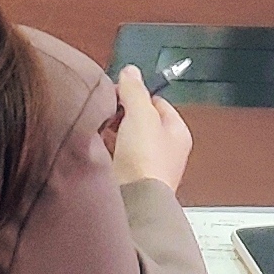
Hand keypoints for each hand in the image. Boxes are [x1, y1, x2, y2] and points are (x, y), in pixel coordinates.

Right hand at [106, 65, 192, 190]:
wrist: (134, 201)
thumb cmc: (146, 163)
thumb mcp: (141, 114)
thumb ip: (134, 90)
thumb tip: (131, 72)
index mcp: (177, 132)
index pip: (157, 102)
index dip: (137, 93)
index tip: (119, 88)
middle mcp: (165, 150)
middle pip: (141, 121)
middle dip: (122, 113)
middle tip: (107, 108)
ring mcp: (147, 166)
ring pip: (127, 139)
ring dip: (113, 132)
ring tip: (99, 126)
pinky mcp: (129, 179)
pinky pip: (116, 157)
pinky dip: (106, 150)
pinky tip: (96, 147)